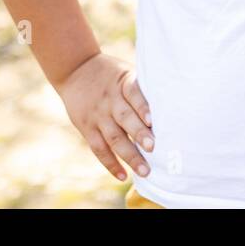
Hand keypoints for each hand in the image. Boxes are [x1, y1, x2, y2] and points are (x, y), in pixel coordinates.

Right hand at [54, 52, 153, 181]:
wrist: (75, 70)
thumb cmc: (110, 74)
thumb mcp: (125, 72)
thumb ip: (141, 88)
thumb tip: (170, 106)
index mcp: (122, 83)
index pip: (133, 94)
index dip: (143, 107)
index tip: (153, 121)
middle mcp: (109, 100)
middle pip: (125, 118)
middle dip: (139, 134)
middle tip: (153, 148)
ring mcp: (97, 116)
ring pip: (113, 138)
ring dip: (129, 155)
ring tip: (144, 170)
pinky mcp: (86, 128)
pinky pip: (99, 148)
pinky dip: (111, 163)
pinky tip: (123, 175)